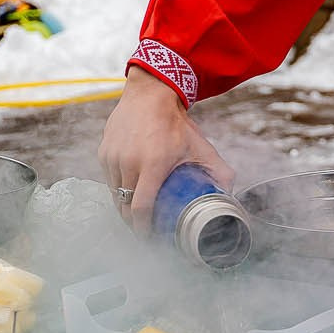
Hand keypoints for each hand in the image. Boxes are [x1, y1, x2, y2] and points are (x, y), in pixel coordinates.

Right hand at [97, 67, 234, 233]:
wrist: (149, 94)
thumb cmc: (175, 123)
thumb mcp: (200, 146)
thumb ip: (218, 171)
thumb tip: (230, 193)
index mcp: (153, 164)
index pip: (141, 209)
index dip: (143, 229)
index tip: (149, 238)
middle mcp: (128, 162)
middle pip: (125, 207)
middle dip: (133, 224)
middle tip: (145, 230)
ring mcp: (113, 157)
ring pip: (115, 194)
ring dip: (125, 207)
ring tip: (137, 213)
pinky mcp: (103, 152)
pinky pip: (109, 180)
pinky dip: (118, 189)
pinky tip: (130, 191)